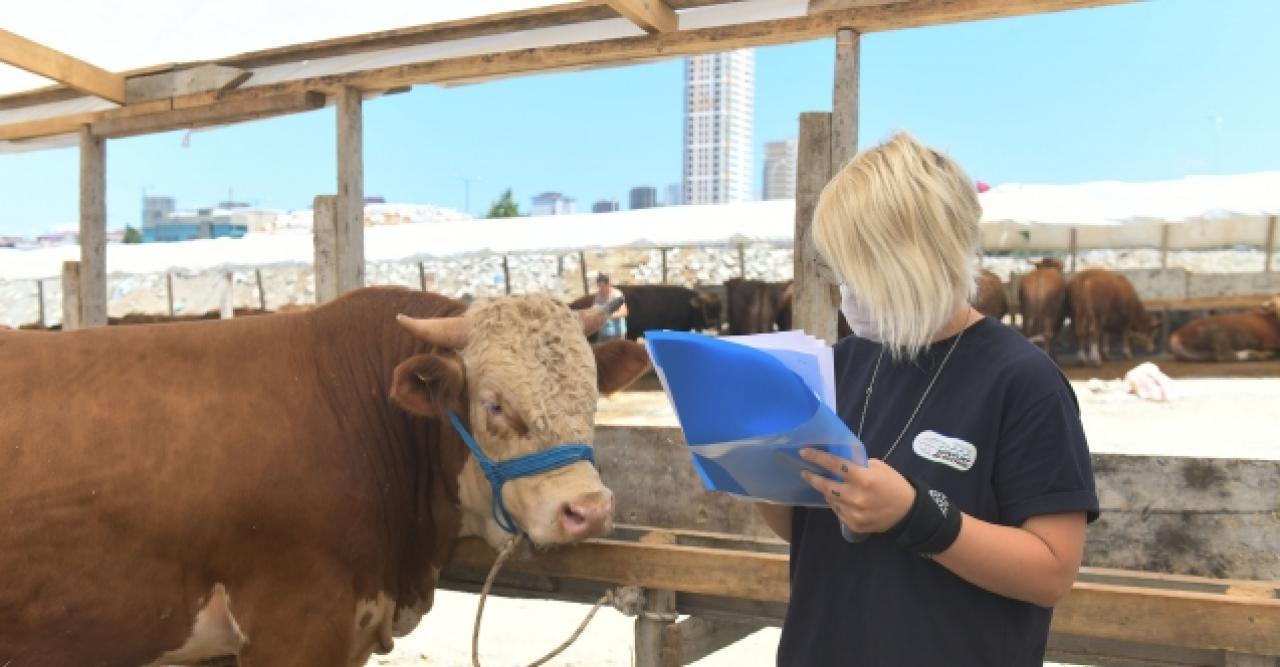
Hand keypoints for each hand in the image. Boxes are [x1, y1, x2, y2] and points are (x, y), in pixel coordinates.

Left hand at [799, 448, 915, 533]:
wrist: (907, 512)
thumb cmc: (893, 484)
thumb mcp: (878, 467)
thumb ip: (857, 464)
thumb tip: (838, 460)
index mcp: (864, 478)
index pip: (834, 465)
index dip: (817, 457)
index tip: (804, 452)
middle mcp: (856, 496)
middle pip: (825, 486)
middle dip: (812, 477)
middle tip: (805, 472)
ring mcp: (853, 513)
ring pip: (830, 499)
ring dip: (826, 491)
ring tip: (825, 484)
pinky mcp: (853, 524)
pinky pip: (837, 511)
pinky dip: (836, 503)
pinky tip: (840, 498)